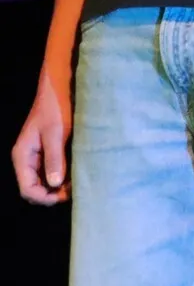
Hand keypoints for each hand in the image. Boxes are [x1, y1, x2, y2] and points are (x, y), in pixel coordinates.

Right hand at [12, 71, 72, 204]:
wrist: (61, 88)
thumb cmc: (56, 107)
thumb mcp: (56, 132)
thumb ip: (55, 158)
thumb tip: (55, 184)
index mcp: (23, 156)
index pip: (27, 189)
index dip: (44, 197)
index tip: (65, 195)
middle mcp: (27, 159)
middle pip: (35, 189)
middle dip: (52, 194)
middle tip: (75, 190)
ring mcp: (38, 156)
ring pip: (44, 182)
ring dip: (59, 186)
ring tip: (78, 182)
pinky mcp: (49, 151)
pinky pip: (53, 171)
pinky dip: (63, 176)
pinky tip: (78, 173)